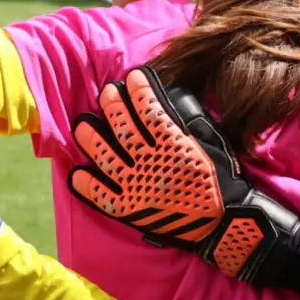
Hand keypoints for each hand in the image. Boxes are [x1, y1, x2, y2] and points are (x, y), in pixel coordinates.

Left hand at [67, 66, 299, 282]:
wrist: (222, 223)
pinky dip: (86, 183)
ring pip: (106, 156)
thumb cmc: (220, 180)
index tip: (133, 76)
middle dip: (112, 105)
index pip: (150, 110)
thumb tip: (164, 99)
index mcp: (174, 145)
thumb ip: (186, 122)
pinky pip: (101, 195)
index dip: (139, 90)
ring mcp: (137, 186)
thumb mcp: (211, 143)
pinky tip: (77, 172)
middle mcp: (152, 163)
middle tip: (107, 92)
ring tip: (83, 123)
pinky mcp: (129, 209)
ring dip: (91, 138)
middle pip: (123, 128)